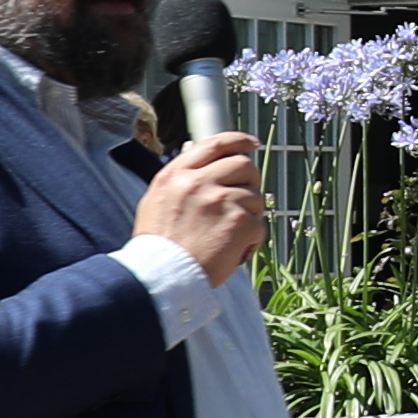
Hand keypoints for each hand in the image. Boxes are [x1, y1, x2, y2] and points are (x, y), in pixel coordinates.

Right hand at [135, 132, 265, 281]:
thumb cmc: (159, 245)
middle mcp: (199, 182)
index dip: (239, 141)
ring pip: (255, 197)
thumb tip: (194, 148)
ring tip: (228, 235)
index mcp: (177, 174)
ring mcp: (221, 201)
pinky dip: (251, 241)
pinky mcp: (240, 223)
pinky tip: (233, 251)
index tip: (251, 144)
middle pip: (243, 165)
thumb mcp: (157, 199)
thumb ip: (179, 174)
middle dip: (249, 182)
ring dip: (249, 216)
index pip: (215, 144)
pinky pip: (259, 225)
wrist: (161, 277)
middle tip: (242, 202)